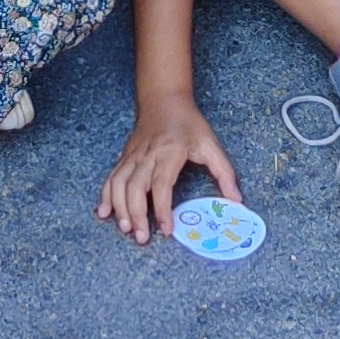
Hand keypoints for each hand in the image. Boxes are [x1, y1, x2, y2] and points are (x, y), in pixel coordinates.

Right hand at [99, 99, 240, 244]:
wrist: (163, 99)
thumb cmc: (188, 123)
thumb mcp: (210, 144)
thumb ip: (224, 172)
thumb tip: (236, 200)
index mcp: (170, 152)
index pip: (161, 184)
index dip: (162, 208)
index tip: (166, 229)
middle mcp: (147, 155)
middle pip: (135, 188)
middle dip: (136, 214)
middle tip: (141, 238)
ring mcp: (132, 156)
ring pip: (119, 184)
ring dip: (119, 208)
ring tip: (125, 229)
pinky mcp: (124, 158)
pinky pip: (111, 178)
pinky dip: (105, 196)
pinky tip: (103, 213)